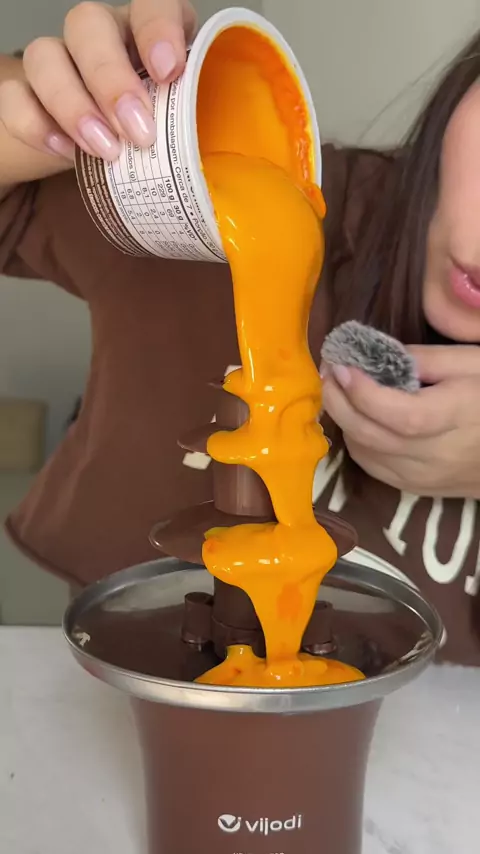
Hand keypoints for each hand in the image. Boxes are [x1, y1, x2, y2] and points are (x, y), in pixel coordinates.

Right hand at [0, 0, 196, 161]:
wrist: (110, 155)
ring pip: (44, 54)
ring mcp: (58, 62)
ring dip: (73, 104)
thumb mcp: (184, 127)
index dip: (158, 29)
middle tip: (139, 131)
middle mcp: (100, 36)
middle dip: (111, 79)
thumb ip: (192, 124)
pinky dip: (37, 125)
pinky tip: (65, 151)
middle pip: (87, 24)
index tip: (168, 72)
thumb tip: (212, 156)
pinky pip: (15, 97)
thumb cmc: (158, 135)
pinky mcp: (25, 95)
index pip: (151, 3)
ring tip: (106, 150)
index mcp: (146, 33)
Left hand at [322, 345, 479, 497]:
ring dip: (343, 422)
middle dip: (339, 402)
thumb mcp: (475, 363)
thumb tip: (378, 354)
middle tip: (329, 372)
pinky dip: (357, 443)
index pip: (400, 415)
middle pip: (372, 437)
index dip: (364, 392)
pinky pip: (374, 469)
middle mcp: (437, 455)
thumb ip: (427, 359)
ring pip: (366, 455)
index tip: (342, 364)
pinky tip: (357, 420)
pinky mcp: (419, 489)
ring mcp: (426, 478)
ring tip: (339, 391)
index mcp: (458, 417)